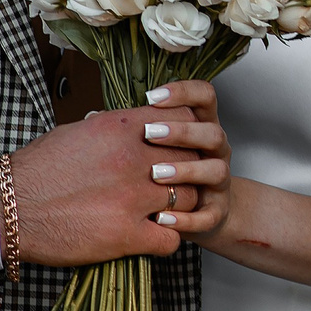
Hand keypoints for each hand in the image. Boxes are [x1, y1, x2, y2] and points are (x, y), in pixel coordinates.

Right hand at [6, 109, 203, 265]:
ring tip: (164, 212)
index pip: (185, 123)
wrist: (8, 207)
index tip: (180, 149)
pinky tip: (152, 236)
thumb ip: (115, 127)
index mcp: (123, 129)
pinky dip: (167, 240)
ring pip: (190, 200)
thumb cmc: (38, 169)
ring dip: (182, 209)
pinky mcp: (126, 235)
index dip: (188, 138)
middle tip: (174, 185)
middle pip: (192, 163)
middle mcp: (134, 159)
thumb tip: (138, 124)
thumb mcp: (79, 132)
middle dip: (189, 174)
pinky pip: (172, 240)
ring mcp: (133, 198)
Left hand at [127, 80, 230, 242]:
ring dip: (187, 170)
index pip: (204, 97)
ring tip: (156, 174)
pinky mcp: (216, 212)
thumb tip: (92, 118)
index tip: (152, 96)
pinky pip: (209, 215)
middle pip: (213, 132)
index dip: (184, 92)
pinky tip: (161, 217)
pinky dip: (186, 217)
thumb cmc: (162, 173)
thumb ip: (131, 130)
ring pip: (216, 170)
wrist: (191, 212)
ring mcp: (218, 182)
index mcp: (200, 127)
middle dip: (182, 132)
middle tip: (150, 133)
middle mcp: (214, 152)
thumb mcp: (149, 146)